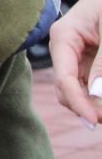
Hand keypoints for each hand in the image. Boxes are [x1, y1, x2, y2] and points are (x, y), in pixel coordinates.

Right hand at [50, 0, 101, 126]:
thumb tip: (96, 93)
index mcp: (62, 38)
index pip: (64, 78)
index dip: (79, 103)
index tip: (95, 120)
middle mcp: (64, 48)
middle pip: (66, 88)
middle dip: (85, 106)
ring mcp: (74, 54)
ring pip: (77, 88)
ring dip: (92, 101)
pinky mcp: (87, 58)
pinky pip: (88, 81)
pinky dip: (96, 92)